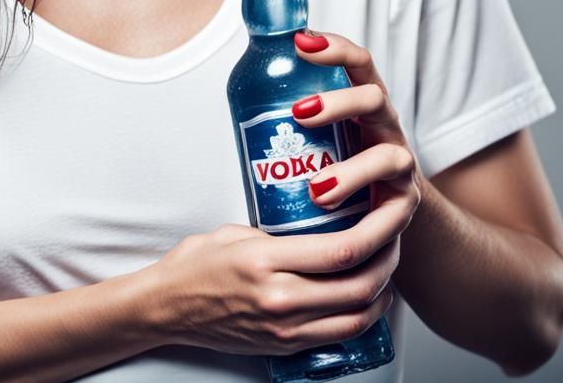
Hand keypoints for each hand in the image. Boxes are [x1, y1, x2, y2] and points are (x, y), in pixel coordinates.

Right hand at [143, 221, 396, 356]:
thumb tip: (317, 223)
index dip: (376, 234)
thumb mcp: (236, 231)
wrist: (167, 308)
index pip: (339, 250)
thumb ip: (279, 232)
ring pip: (355, 315)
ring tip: (387, 268)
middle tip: (395, 239)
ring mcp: (283, 328)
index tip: (387, 216)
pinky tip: (367, 298)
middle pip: (357, 286)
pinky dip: (362, 316)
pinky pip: (338, 335)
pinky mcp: (283, 346)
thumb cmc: (195, 264)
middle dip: (388, 261)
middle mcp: (279, 298)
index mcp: (265, 261)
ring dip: (382, 292)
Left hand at [291, 29, 421, 257]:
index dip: (335, 49)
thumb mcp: (319, 129)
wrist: (375, 207)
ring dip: (351, 173)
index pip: (358, 63)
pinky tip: (343, 229)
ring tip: (316, 189)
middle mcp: (385, 125)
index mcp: (363, 101)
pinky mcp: (403, 204)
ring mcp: (399, 162)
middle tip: (298, 114)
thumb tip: (240, 90)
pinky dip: (369, 223)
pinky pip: (393, 213)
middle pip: (373, 99)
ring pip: (388, 157)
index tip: (301, 43)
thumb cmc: (336, 159)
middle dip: (338, 104)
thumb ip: (291, 109)